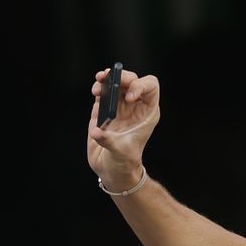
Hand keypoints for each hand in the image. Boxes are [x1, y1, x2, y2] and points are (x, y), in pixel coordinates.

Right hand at [86, 68, 161, 190]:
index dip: (140, 86)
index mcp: (146, 113)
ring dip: (107, 78)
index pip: (150, 88)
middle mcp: (134, 106)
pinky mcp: (104, 109)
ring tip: (99, 81)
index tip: (128, 97)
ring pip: (116, 82)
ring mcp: (119, 106)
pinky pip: (103, 91)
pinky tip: (95, 90)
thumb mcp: (120, 152)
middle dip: (121, 76)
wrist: (112, 169)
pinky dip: (98, 87)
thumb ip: (108, 141)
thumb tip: (96, 132)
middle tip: (108, 78)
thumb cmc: (123, 162)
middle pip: (132, 80)